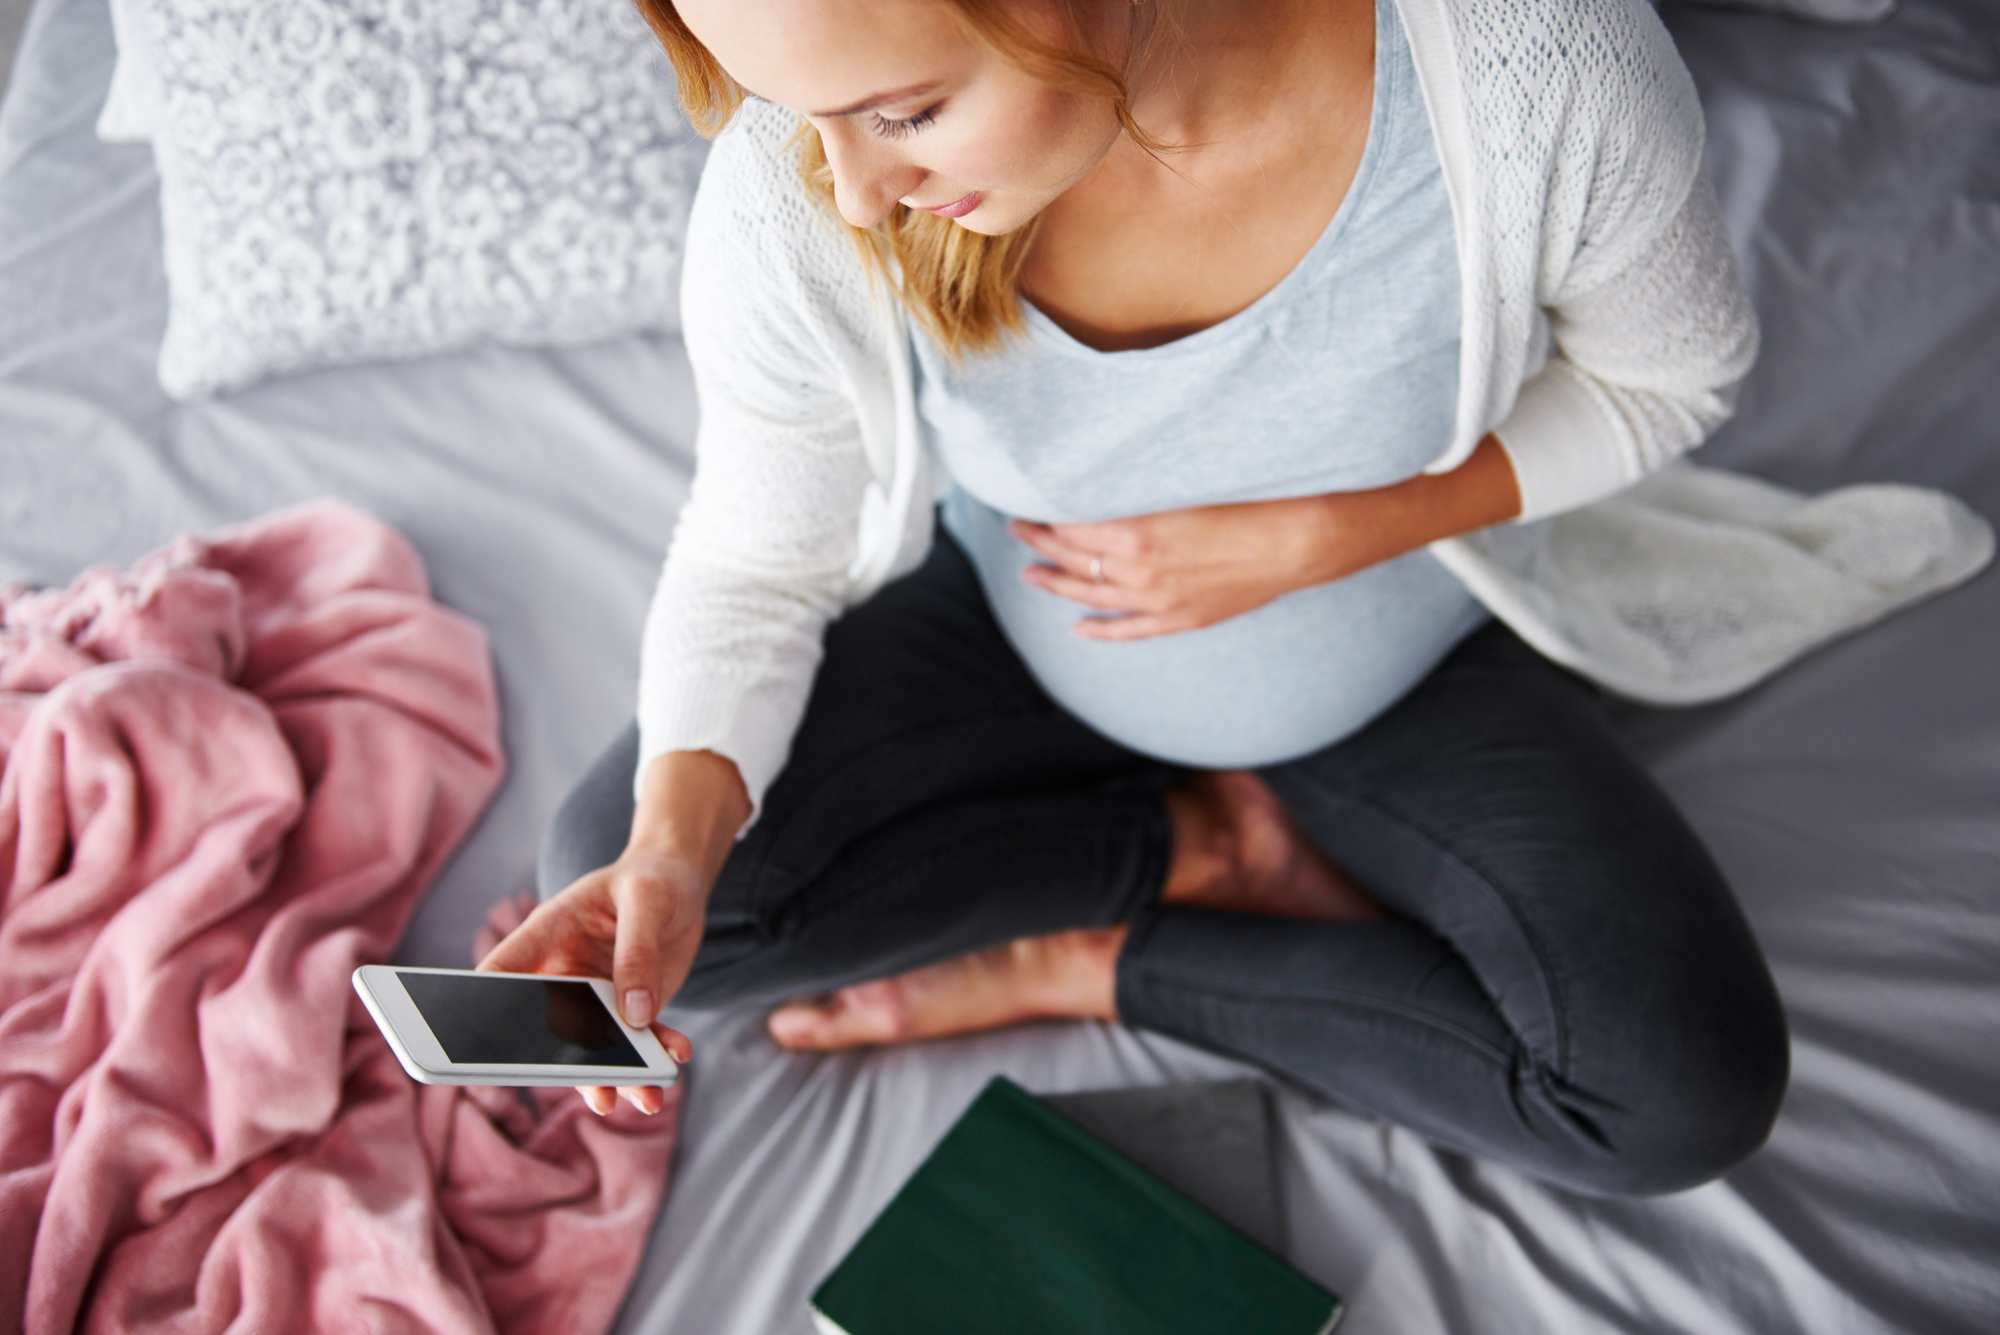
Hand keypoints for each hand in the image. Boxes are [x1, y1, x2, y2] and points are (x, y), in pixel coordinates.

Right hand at [476, 845, 707, 1115]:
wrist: (680, 880)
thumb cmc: (652, 876)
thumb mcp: (646, 900)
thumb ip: (636, 952)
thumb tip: (634, 1014)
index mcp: (545, 935)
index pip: (500, 976)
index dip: (483, 1012)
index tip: (482, 1053)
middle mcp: (562, 973)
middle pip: (545, 1028)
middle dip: (565, 1067)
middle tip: (594, 1093)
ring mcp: (594, 996)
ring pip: (594, 1047)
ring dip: (620, 1075)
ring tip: (647, 1098)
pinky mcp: (627, 1009)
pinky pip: (638, 1042)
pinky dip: (658, 1054)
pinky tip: (677, 1054)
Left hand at [1007, 492, 1392, 641]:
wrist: (1300, 537)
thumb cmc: (1247, 492)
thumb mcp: (1180, 479)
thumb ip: (1134, 485)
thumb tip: (1095, 480)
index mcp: (1134, 531)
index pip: (1069, 526)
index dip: (1044, 514)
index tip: (1027, 500)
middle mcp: (1138, 571)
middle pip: (1072, 558)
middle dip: (1040, 543)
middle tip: (1018, 528)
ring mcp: (1159, 600)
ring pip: (1091, 596)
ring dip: (1056, 585)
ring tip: (1030, 575)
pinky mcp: (1183, 617)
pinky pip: (1130, 631)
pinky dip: (1101, 631)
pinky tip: (1079, 629)